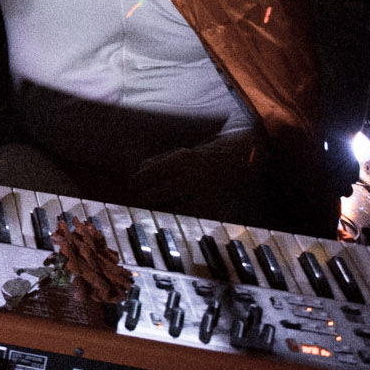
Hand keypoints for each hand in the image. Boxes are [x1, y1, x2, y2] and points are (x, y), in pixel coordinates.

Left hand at [130, 135, 251, 212]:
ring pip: (171, 207)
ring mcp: (203, 194)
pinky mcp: (210, 209)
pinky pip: (185, 215)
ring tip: (153, 204)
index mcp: (183, 159)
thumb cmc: (200, 160)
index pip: (151, 173)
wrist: (237, 164)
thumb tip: (138, 172)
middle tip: (138, 198)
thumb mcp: (179, 154)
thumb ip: (157, 161)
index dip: (138, 181)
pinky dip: (175, 213)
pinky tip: (171, 210)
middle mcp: (193, 176)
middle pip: (159, 192)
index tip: (132, 186)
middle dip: (145, 197)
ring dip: (158, 207)